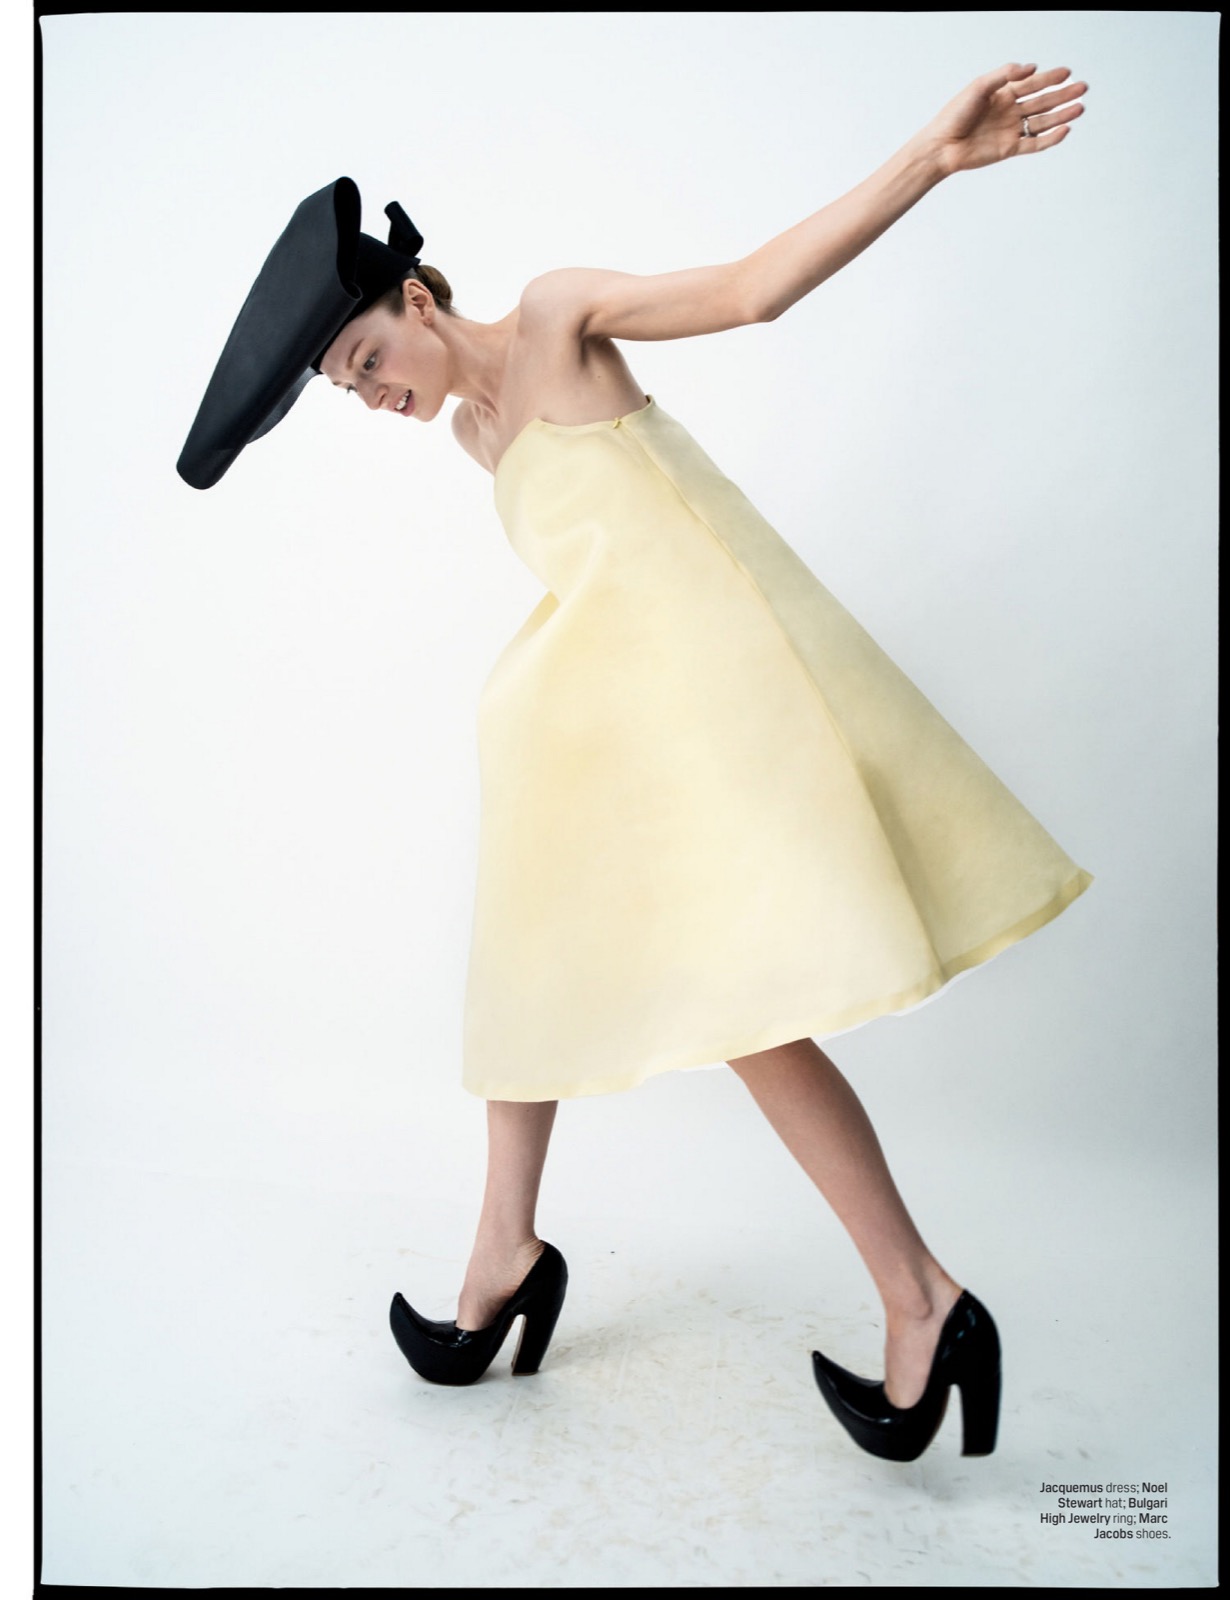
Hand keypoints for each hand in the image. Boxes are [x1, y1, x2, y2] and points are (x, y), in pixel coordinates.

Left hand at [924, 63, 1086, 175]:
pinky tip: (1064, 130)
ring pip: (1042, 122)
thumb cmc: (954, 115)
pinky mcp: (1009, 149)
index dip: (1050, 78)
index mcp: (1003, 94)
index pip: (1032, 84)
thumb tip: (1031, 67)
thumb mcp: (979, 87)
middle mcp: (1009, 112)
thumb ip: (1004, 74)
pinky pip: (1034, 143)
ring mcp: (1010, 130)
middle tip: (1082, 87)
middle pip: (1042, 102)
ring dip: (1062, 115)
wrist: (941, 146)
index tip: (1067, 72)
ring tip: (1080, 108)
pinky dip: (1050, 138)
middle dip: (1063, 95)